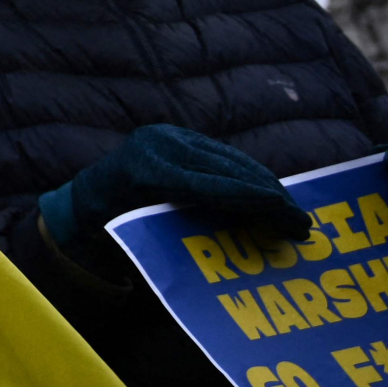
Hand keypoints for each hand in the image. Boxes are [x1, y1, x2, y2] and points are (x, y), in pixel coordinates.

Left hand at [39, 124, 306, 253]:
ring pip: (229, 159)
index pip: (211, 186)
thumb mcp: (141, 240)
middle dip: (270, 196)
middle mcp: (157, 146)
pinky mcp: (174, 134)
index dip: (253, 200)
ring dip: (264, 184)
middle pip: (227, 170)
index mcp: (145, 174)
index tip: (289, 215)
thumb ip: (185, 242)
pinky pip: (221, 155)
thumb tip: (245, 253)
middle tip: (302, 224)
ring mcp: (166, 135)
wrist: (85, 197)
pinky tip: (270, 194)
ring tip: (292, 212)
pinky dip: (247, 175)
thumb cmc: (110, 232)